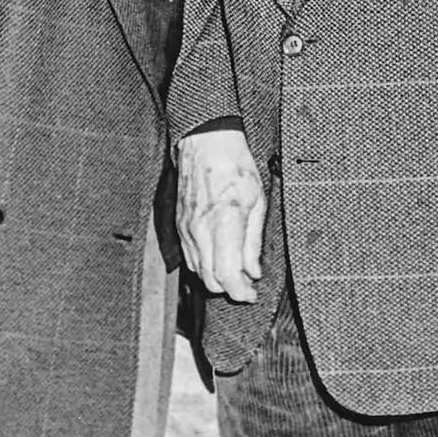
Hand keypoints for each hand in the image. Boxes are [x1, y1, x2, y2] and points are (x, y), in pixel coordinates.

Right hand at [177, 130, 265, 302]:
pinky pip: (190, 257)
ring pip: (198, 272)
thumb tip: (253, 271)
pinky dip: (204, 265)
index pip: (227, 275)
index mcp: (224, 223)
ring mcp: (186, 229)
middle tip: (247, 284)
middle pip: (210, 281)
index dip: (240, 292)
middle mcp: (201, 230)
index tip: (251, 293)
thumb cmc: (235, 165)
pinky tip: (219, 258)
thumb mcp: (258, 201)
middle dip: (230, 289)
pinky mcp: (179, 226)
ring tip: (235, 271)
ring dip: (216, 278)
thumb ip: (254, 241)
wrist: (206, 143)